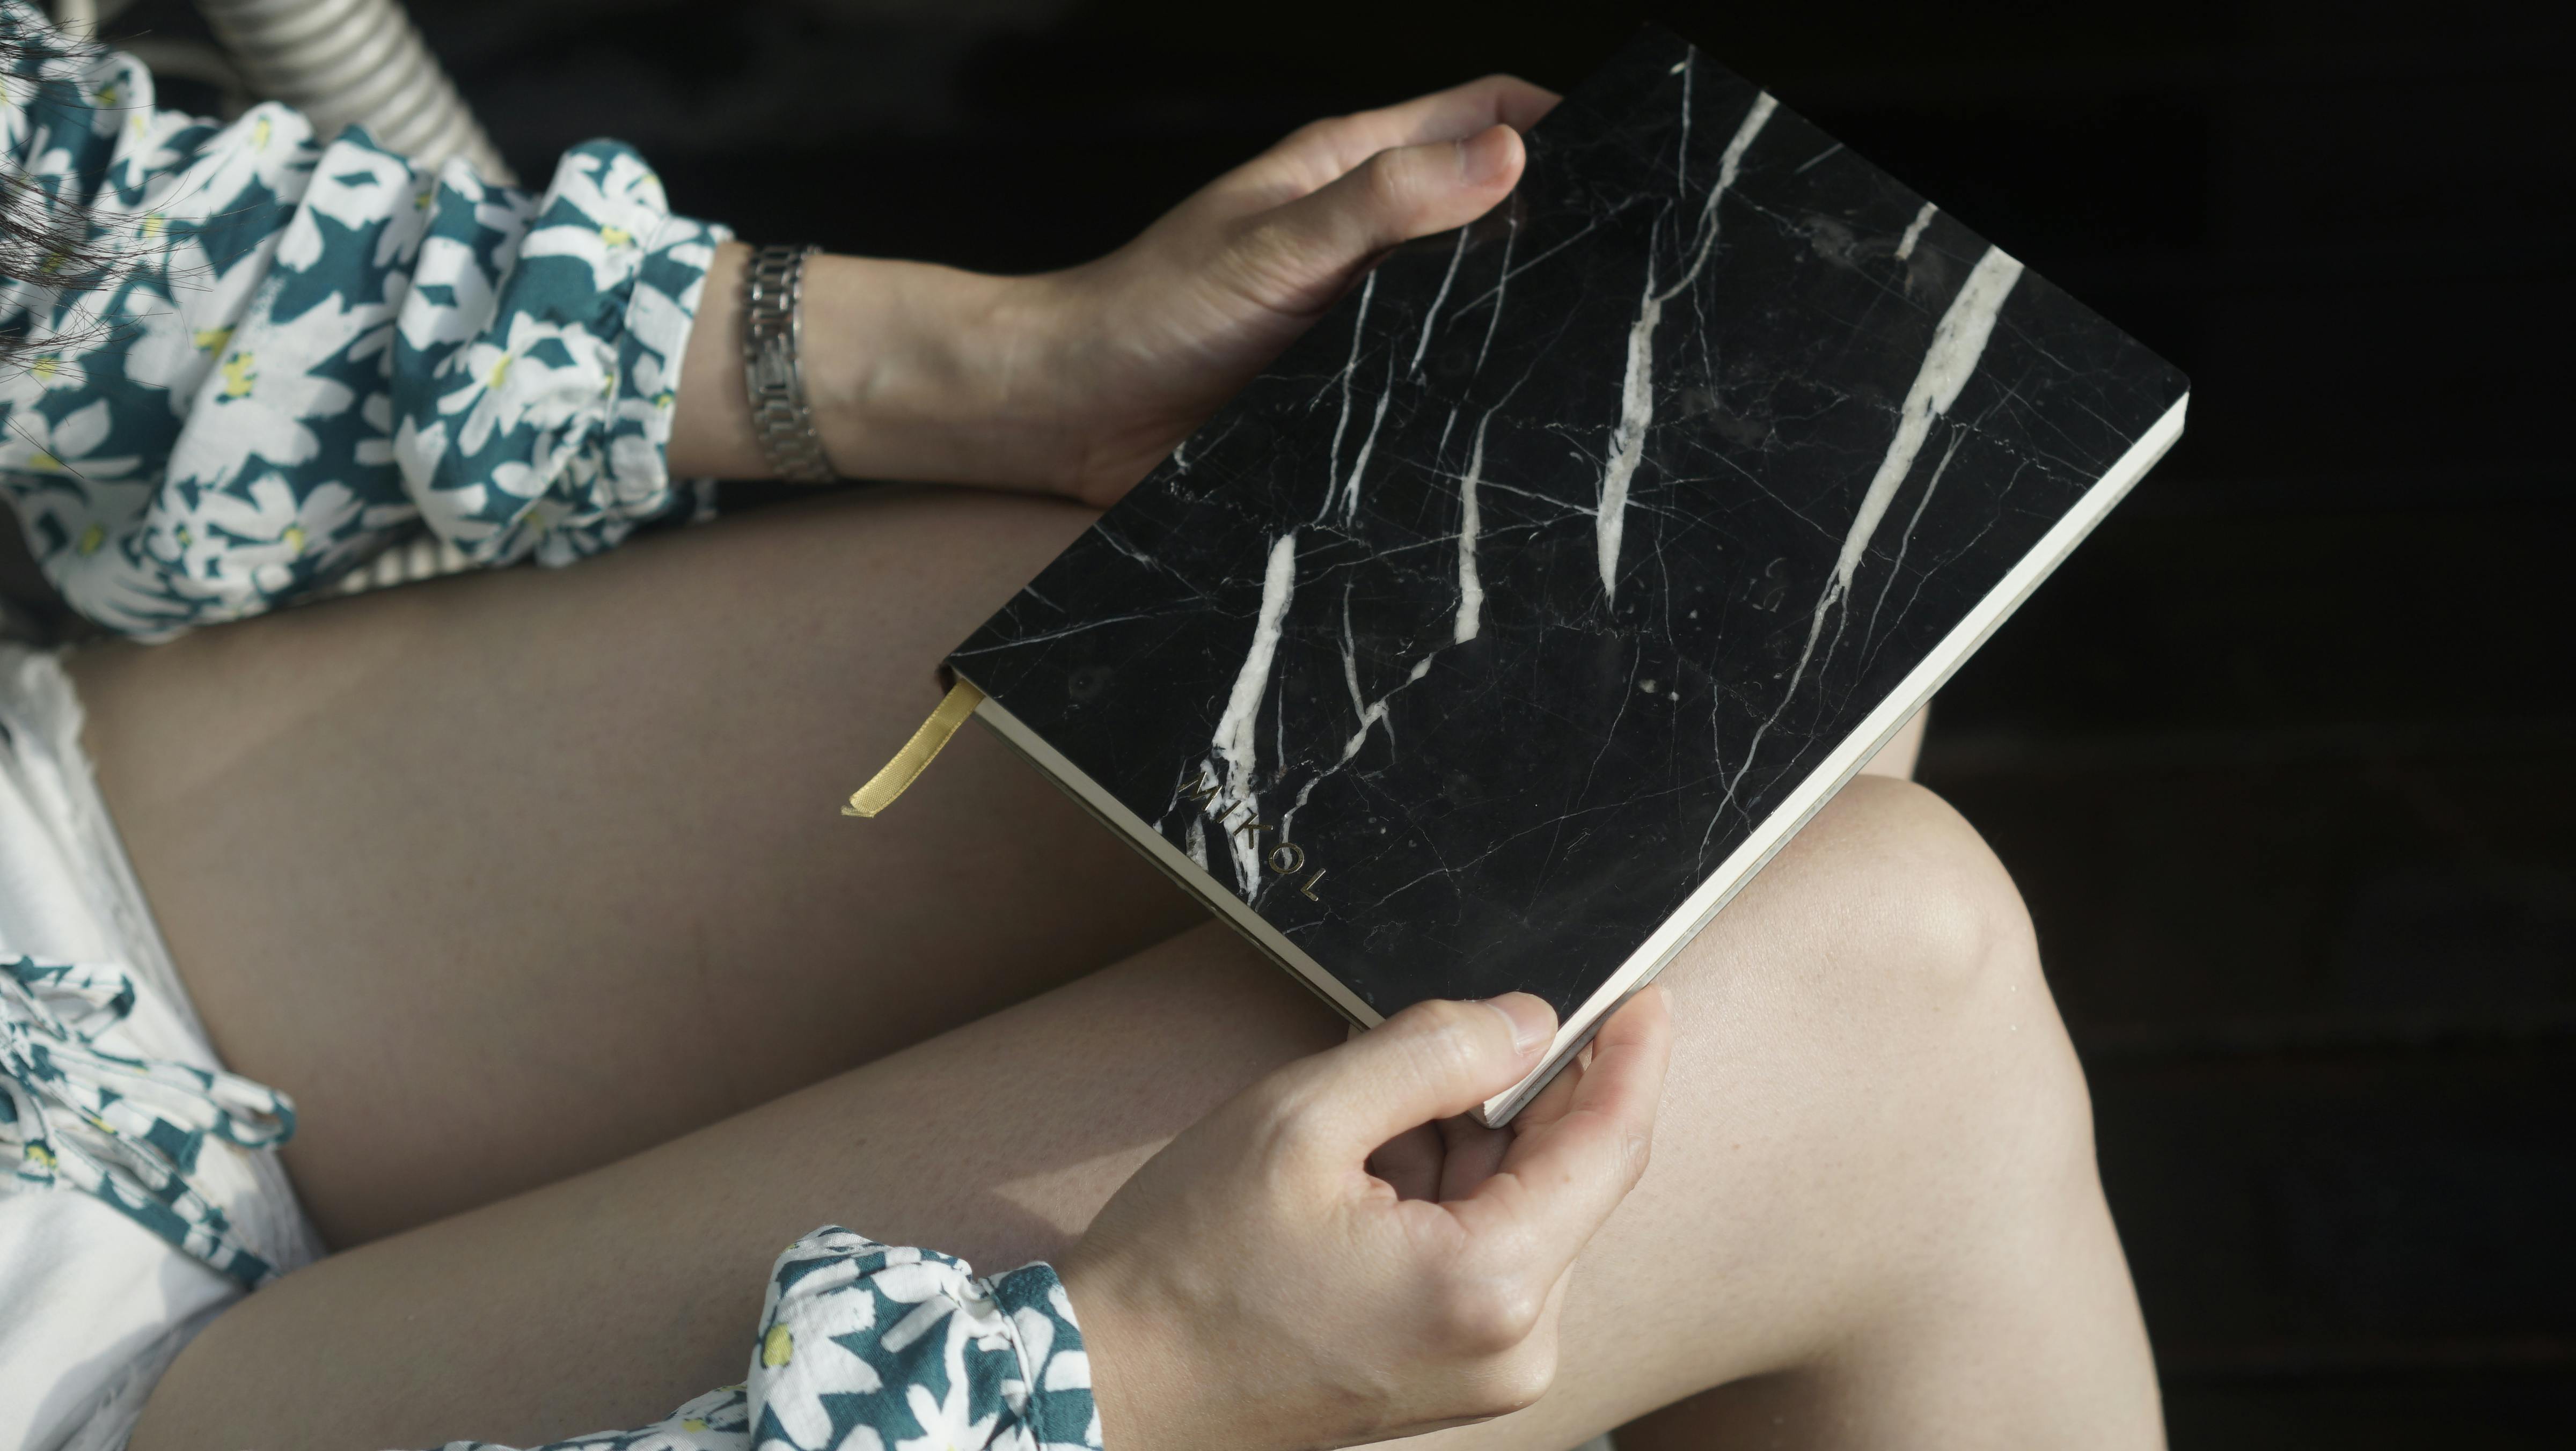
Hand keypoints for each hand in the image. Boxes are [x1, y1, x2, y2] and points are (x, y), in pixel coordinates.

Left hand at [672, 78, 1558, 497]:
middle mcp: (1369, 238)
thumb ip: (1388, 203)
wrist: (1067, 416)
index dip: (1567, 123)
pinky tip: (1518, 416)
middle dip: (1569, 223)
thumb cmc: (1149, 313)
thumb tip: (1510, 159)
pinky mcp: (1350, 392)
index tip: (1643, 156)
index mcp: (1354, 171)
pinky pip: (1432, 383)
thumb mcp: (1277, 244)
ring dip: (1527, 315)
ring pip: (1475, 301)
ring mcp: (1364, 316)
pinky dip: (1478, 388)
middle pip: (1498, 208)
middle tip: (1646, 265)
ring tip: (1603, 346)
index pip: (1488, 115)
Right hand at [1057, 987, 1672, 1450]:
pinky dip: (1443, 1197)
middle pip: (1565, 1179)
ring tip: (1352, 1147)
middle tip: (1417, 1059)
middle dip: (1508, 1101)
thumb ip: (1433, 1054)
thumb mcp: (1303, 1119)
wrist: (1117, 1380)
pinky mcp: (1455, 1371)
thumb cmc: (1189, 1265)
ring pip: (1522, 1210)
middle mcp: (1512, 1345)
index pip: (1608, 1148)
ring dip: (1462, 1149)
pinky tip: (1359, 1188)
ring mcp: (1488, 1369)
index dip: (1632, 1058)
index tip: (1645, 995)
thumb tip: (1529, 1022)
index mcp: (1488, 1286)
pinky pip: (1488, 1253)